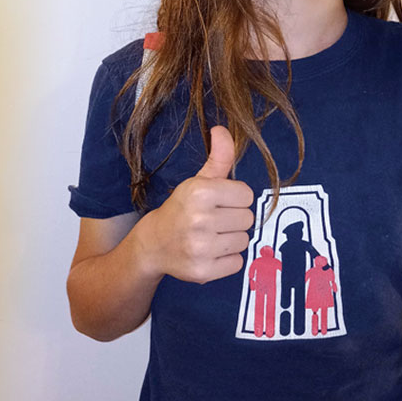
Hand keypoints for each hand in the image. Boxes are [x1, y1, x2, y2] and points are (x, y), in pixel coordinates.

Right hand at [138, 126, 254, 283]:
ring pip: (244, 240)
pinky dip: (227, 259)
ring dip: (231, 239)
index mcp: (199, 192)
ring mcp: (201, 248)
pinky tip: (209, 252)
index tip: (218, 202)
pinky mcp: (203, 272)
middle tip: (213, 220)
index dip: (234, 198)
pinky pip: (237, 263)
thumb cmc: (181, 209)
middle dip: (234, 218)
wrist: (153, 244)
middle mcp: (199, 220)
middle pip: (248, 218)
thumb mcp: (197, 181)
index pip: (246, 194)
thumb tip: (222, 129)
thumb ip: (218, 157)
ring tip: (211, 236)